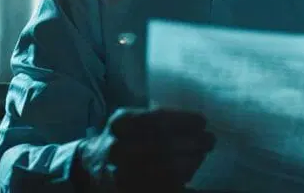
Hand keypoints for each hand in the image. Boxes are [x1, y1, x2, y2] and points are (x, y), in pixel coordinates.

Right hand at [73, 108, 215, 191]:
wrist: (92, 167)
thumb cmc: (123, 138)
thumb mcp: (132, 119)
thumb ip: (159, 118)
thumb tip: (199, 124)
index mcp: (121, 123)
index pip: (158, 118)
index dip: (185, 120)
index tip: (203, 121)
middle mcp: (117, 147)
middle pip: (165, 143)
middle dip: (194, 142)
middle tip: (210, 140)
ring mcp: (121, 173)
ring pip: (167, 168)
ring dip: (191, 161)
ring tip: (202, 154)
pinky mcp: (128, 190)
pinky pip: (163, 186)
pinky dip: (181, 180)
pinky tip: (190, 174)